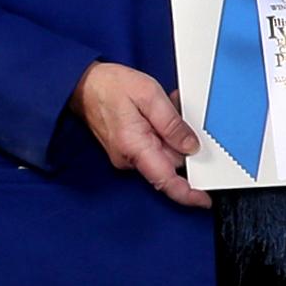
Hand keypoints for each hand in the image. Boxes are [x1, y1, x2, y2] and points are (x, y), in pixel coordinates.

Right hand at [73, 63, 209, 209]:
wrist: (81, 85)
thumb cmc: (109, 86)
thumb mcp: (149, 95)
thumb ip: (172, 123)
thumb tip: (191, 146)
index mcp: (135, 147)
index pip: (166, 181)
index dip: (188, 194)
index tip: (204, 200)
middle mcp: (129, 159)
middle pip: (172, 163)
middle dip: (183, 143)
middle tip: (179, 113)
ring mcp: (127, 157)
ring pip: (164, 154)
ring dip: (171, 135)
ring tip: (162, 109)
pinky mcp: (127, 151)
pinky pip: (153, 148)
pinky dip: (160, 134)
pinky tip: (155, 115)